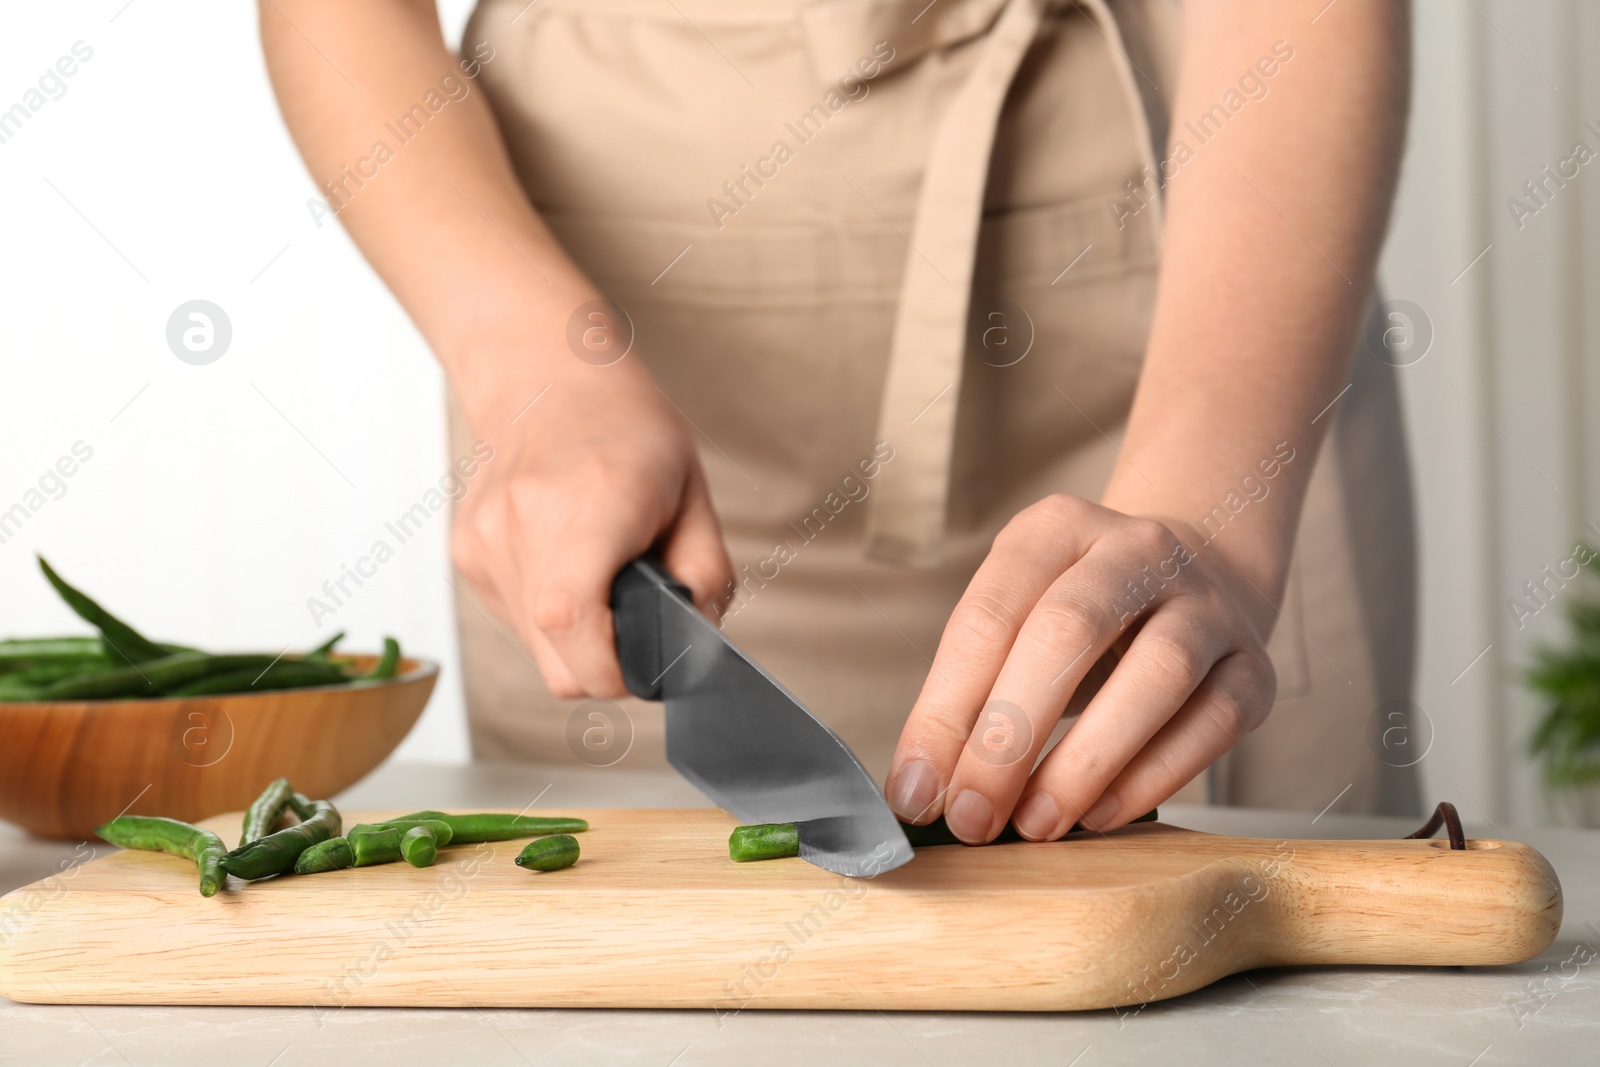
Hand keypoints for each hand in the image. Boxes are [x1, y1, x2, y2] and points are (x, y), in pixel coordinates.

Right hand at [452, 352, 733, 698]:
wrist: (545, 377)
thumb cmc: (625, 429)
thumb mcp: (693, 496)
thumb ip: (705, 577)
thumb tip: (696, 645)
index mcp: (583, 510)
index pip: (575, 628)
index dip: (617, 670)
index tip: (650, 662)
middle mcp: (519, 530)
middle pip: (558, 667)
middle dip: (606, 666)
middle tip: (637, 625)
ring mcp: (484, 546)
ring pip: (537, 652)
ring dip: (576, 642)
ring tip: (603, 580)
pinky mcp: (467, 556)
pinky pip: (516, 621)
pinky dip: (550, 615)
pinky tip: (569, 565)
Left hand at [884, 494, 1276, 841]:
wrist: (1196, 578)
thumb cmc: (1080, 619)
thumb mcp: (1016, 621)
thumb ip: (969, 695)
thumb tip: (922, 789)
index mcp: (1056, 527)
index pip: (988, 616)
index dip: (945, 710)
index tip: (916, 789)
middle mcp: (1137, 550)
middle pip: (1069, 631)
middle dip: (1011, 736)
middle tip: (973, 814)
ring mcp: (1207, 603)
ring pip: (1159, 674)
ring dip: (1087, 761)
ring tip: (1036, 823)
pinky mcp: (1255, 664)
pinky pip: (1212, 723)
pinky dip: (1151, 777)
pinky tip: (1098, 814)